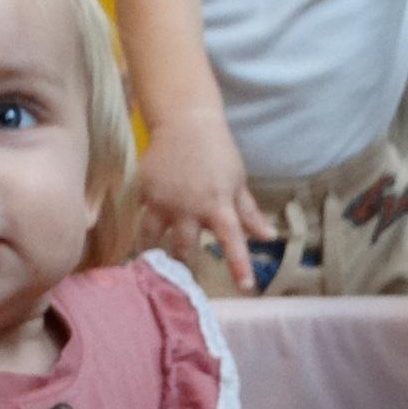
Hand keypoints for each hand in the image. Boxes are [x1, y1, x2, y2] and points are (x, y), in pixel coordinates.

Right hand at [136, 114, 274, 291]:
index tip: (245, 287)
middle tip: (182, 273)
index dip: (239, 265)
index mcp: (218, 205)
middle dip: (183, 262)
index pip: (232, 240)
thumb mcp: (237, 182)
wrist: (184, 121)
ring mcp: (163, 200)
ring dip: (154, 249)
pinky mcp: (143, 191)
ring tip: (152, 258)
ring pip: (153, 237)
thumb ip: (249, 213)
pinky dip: (140, 225)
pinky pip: (139, 216)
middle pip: (184, 248)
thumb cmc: (217, 152)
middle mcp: (189, 207)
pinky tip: (138, 231)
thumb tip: (269, 237)